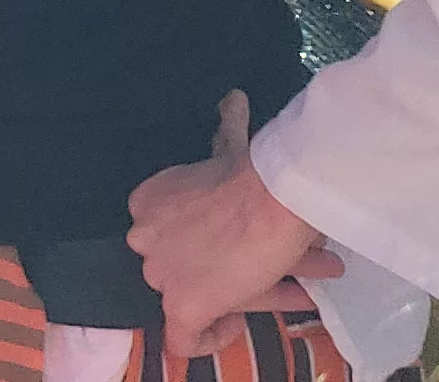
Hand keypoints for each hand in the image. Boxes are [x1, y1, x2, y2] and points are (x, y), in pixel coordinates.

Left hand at [128, 93, 342, 357]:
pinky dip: (207, 339)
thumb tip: (232, 99)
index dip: (205, 240)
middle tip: (272, 263)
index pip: (171, 230)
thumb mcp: (230, 148)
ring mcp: (161, 273)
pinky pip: (184, 339)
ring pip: (200, 294)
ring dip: (253, 290)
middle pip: (189, 262)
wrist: (270, 198)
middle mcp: (146, 237)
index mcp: (149, 200)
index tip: (236, 242)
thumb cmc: (253, 174)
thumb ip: (225, 130)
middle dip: (235, 264)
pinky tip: (232, 326)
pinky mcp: (183, 306)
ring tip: (293, 286)